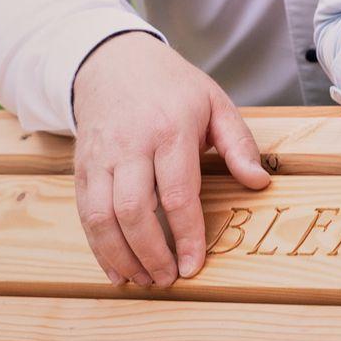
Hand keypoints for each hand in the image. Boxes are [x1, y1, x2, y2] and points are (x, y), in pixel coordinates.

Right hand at [69, 31, 269, 285]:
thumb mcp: (214, 102)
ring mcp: (101, 156)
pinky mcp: (82, 166)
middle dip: (151, 254)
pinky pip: (85, 214)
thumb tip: (259, 183)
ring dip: (122, 257)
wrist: (113, 61)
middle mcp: (130, 143)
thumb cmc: (171, 86)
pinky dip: (98, 248)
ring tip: (145, 280)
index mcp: (170, 127)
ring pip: (102, 217)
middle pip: (133, 210)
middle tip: (169, 279)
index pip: (177, 192)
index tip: (193, 266)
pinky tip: (117, 269)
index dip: (186, 235)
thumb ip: (238, 144)